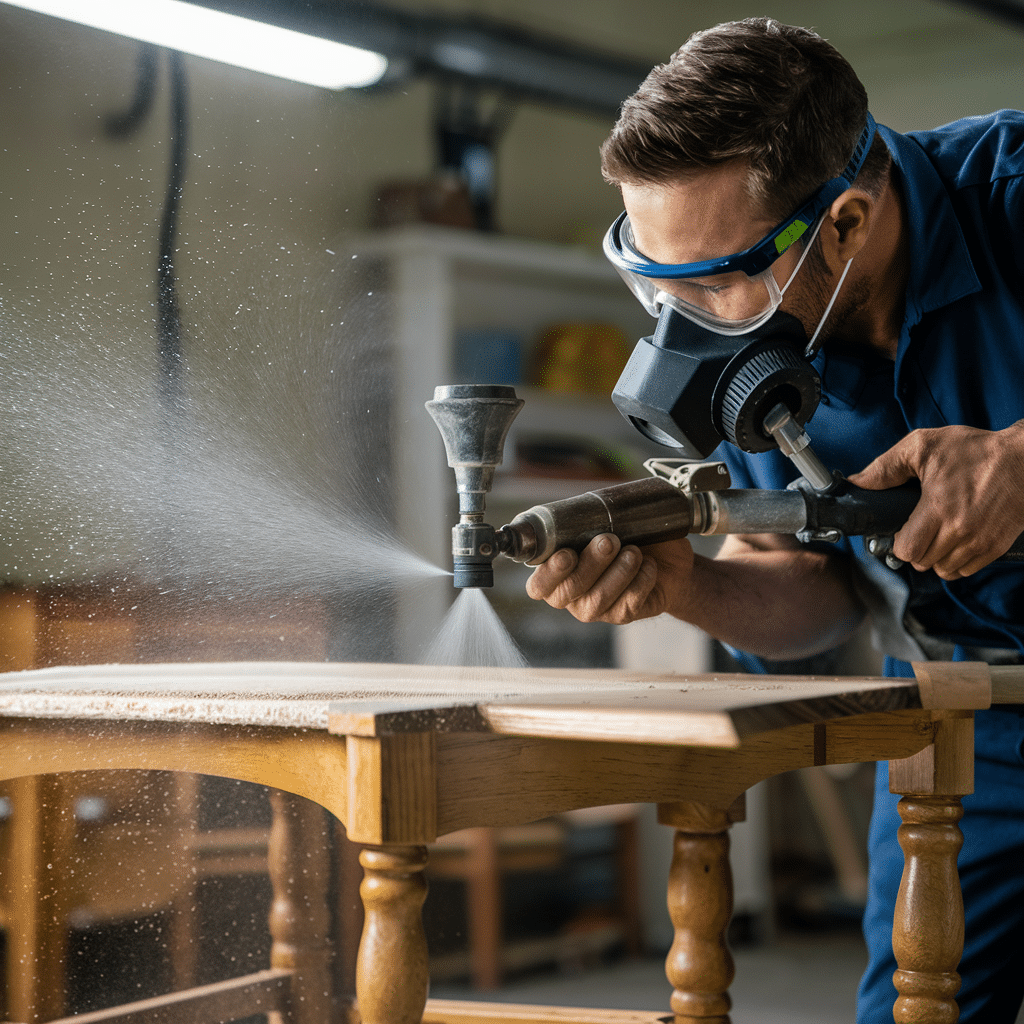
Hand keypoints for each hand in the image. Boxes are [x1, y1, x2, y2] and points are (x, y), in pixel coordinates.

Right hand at [524, 533, 694, 623]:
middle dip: (592, 563)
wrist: (664, 558)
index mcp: (555, 575)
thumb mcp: (600, 525)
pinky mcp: (622, 615)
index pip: (538, 586)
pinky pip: (628, 602)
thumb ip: (581, 523)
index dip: (550, 574)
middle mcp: (570, 597)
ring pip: (599, 598)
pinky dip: (641, 579)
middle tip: (610, 540)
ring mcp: (595, 609)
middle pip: (571, 589)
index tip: (568, 553)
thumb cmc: (623, 536)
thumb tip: (576, 511)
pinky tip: (648, 565)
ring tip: (634, 551)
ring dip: (619, 571)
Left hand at [847, 421, 1023, 578]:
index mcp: (939, 508)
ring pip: (943, 570)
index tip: (901, 529)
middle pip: (922, 562)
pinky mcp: (996, 547)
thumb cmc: (976, 450)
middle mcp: (961, 530)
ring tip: (936, 534)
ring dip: (934, 557)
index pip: (906, 550)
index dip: (898, 542)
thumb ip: (886, 467)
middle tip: (917, 529)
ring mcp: (981, 541)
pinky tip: (953, 541)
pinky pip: (965, 570)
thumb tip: (857, 482)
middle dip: (914, 548)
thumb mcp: (924, 446)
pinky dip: (955, 561)